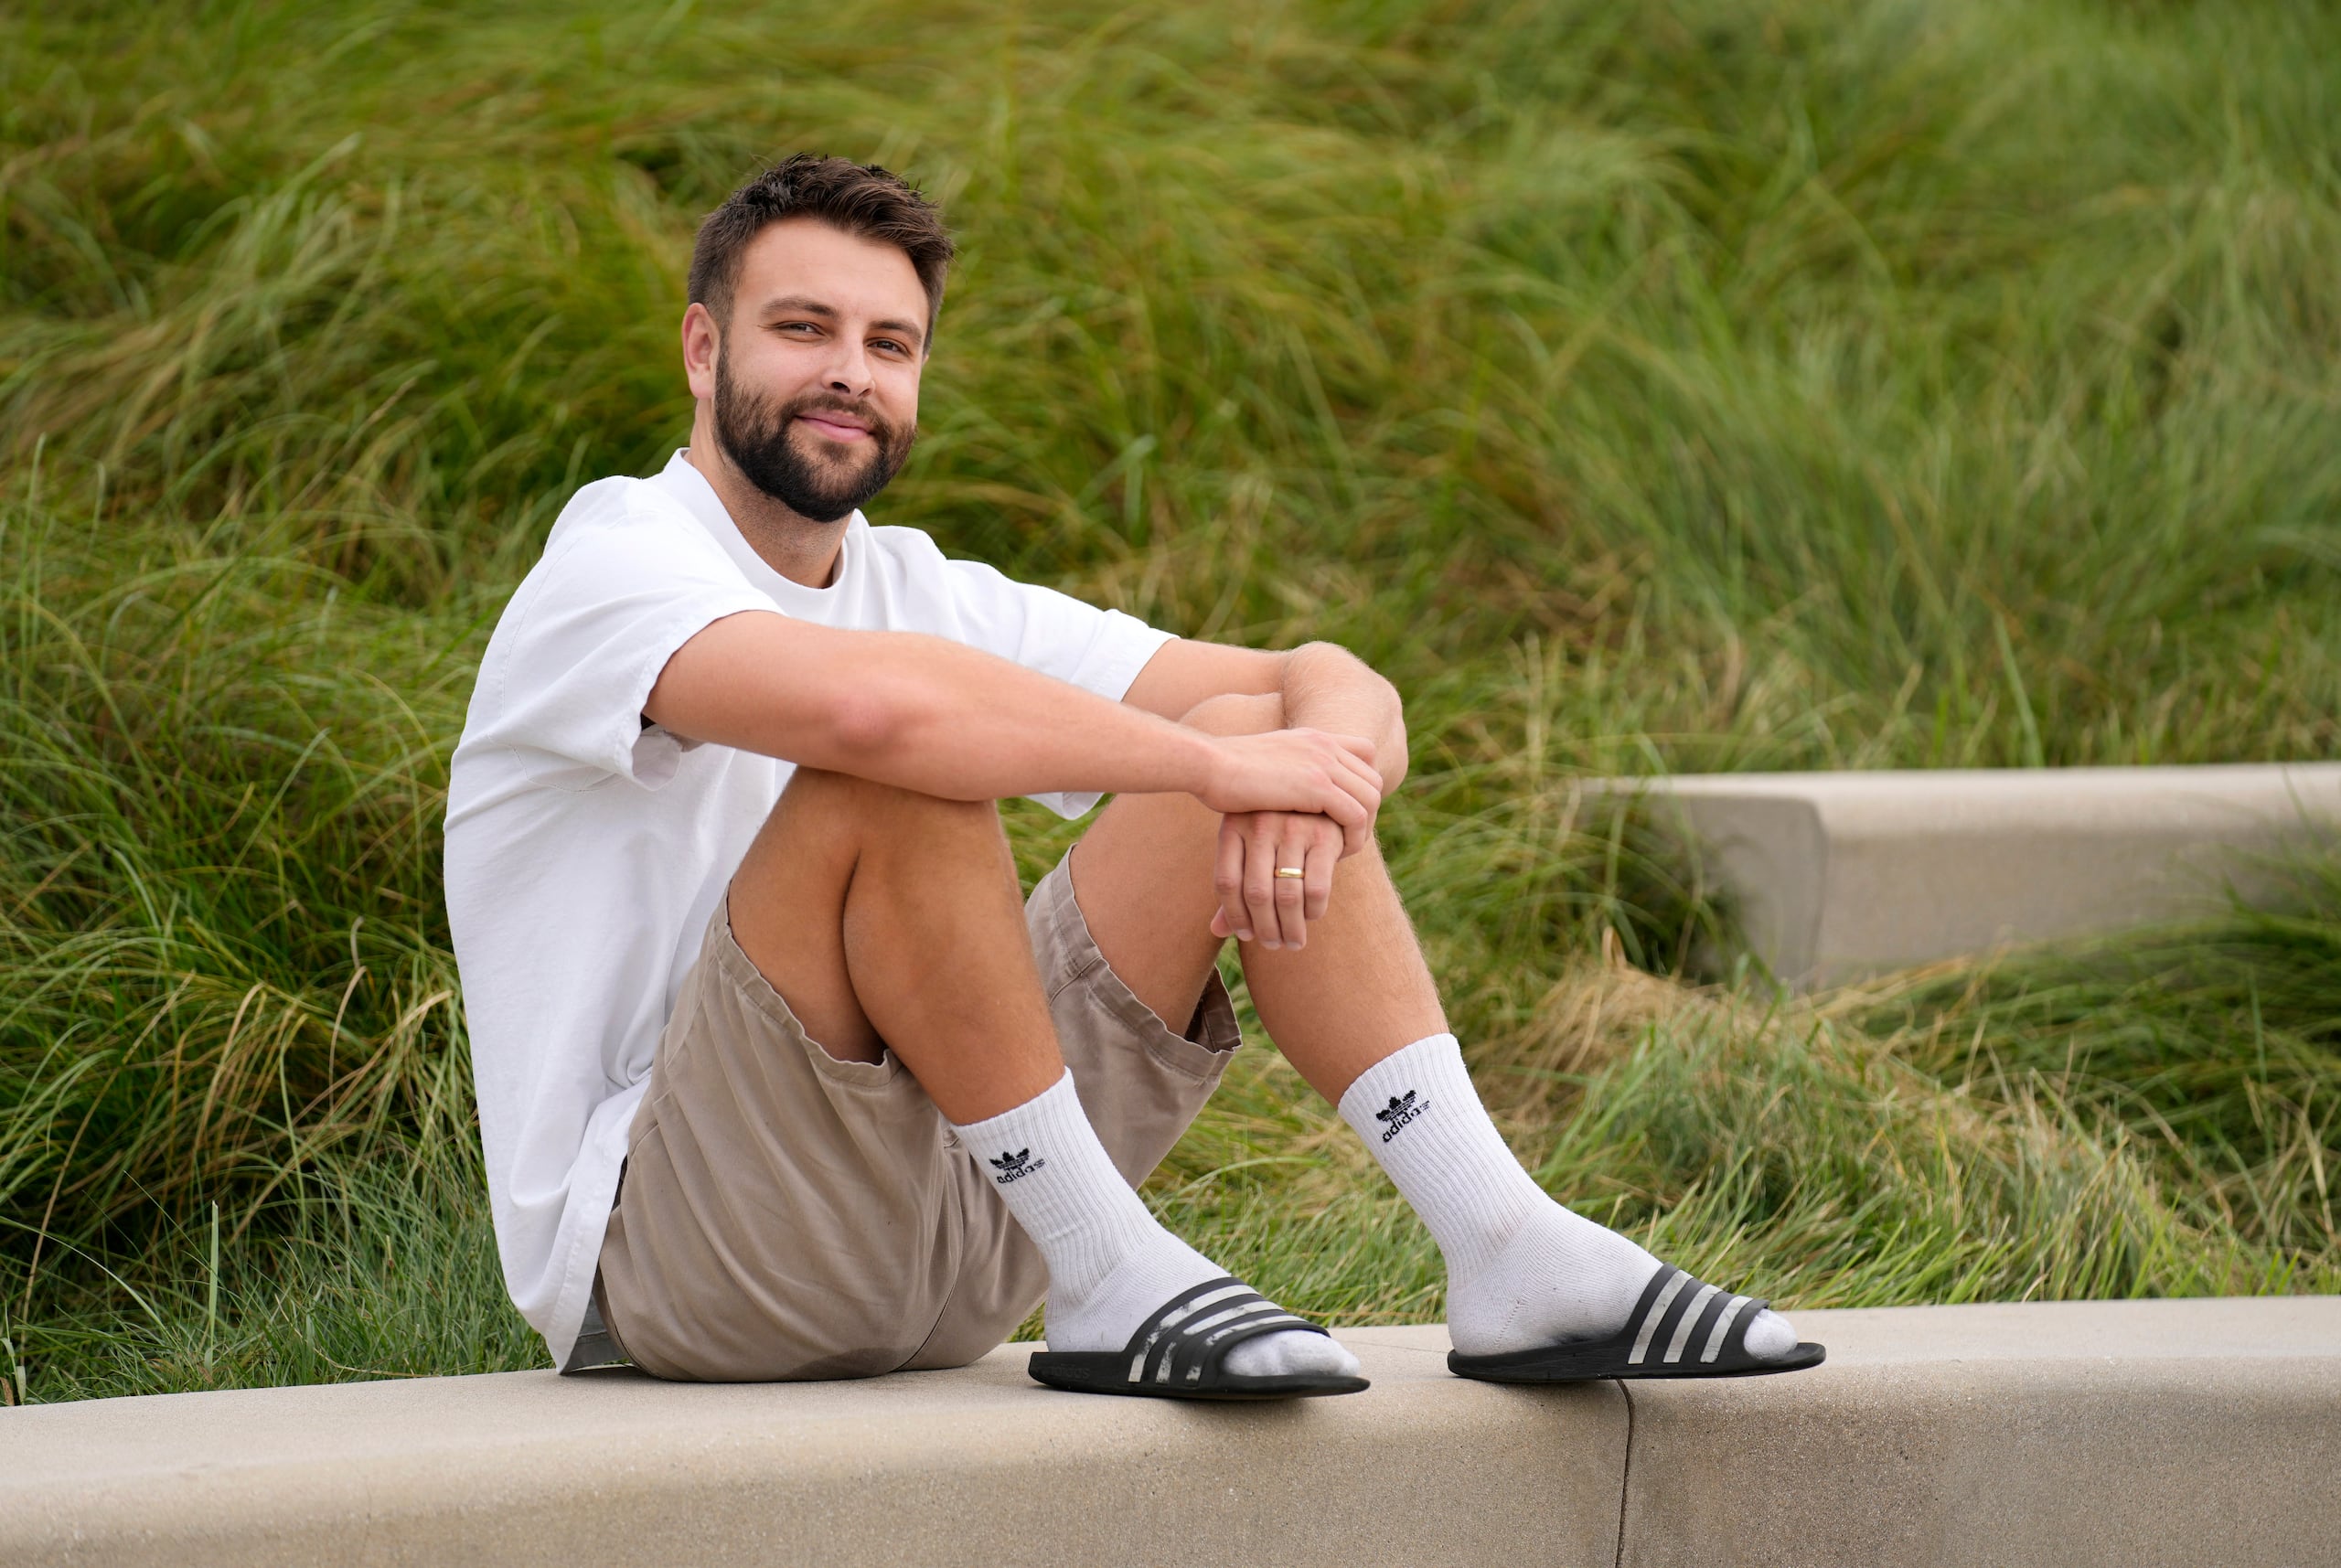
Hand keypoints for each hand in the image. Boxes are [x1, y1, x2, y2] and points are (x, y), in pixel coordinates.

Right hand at [1195, 728, 1381, 855]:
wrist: (1206, 764)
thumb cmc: (1221, 771)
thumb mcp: (1261, 762)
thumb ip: (1282, 768)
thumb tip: (1282, 784)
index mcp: (1313, 737)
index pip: (1365, 753)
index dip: (1362, 784)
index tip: (1346, 812)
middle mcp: (1324, 744)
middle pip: (1373, 778)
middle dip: (1368, 811)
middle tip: (1348, 837)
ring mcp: (1323, 762)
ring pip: (1371, 797)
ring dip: (1364, 827)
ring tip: (1344, 849)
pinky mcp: (1317, 785)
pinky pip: (1357, 815)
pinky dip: (1354, 837)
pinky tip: (1337, 854)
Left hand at [1208, 810, 1346, 949]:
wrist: (1321, 796)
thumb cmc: (1277, 831)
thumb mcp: (1250, 848)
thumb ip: (1236, 886)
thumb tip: (1216, 931)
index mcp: (1233, 826)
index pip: (1226, 883)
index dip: (1234, 916)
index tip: (1246, 935)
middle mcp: (1260, 824)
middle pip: (1256, 894)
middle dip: (1265, 929)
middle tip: (1274, 945)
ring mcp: (1293, 828)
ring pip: (1287, 896)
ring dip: (1290, 928)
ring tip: (1293, 942)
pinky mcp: (1324, 836)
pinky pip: (1316, 888)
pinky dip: (1313, 910)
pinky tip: (1312, 915)